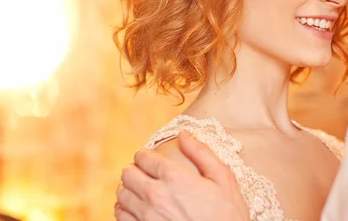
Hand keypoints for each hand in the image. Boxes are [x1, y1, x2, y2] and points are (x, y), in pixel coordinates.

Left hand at [115, 130, 249, 220]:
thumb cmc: (227, 214)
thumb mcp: (223, 178)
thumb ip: (201, 152)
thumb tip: (183, 133)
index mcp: (174, 177)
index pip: (143, 157)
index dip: (145, 155)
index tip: (149, 158)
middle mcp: (155, 195)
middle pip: (127, 174)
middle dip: (135, 170)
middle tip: (144, 173)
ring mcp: (146, 217)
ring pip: (121, 195)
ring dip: (128, 189)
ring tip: (139, 190)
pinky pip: (121, 217)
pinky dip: (124, 210)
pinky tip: (136, 209)